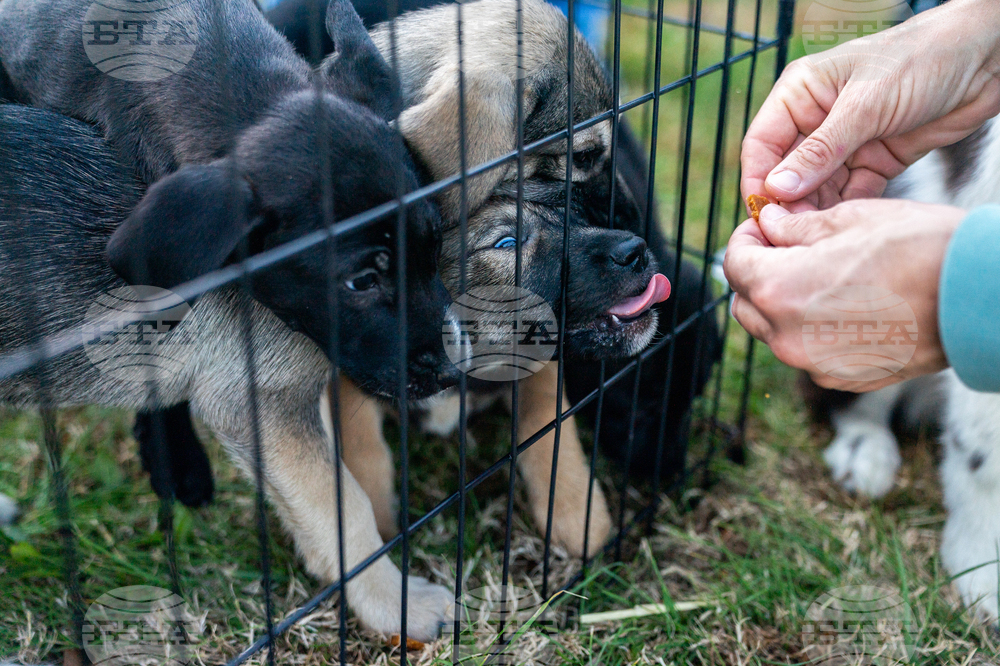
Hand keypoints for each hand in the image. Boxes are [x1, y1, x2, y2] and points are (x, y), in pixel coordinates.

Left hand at [724, 200, 964, 391]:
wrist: (977, 298)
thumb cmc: (919, 249)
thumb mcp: (851, 219)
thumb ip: (796, 227)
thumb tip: (769, 223)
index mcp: (780, 289)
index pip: (734, 263)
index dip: (746, 238)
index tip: (763, 228)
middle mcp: (787, 335)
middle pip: (746, 302)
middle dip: (758, 274)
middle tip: (785, 250)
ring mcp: (813, 363)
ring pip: (773, 332)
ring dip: (781, 305)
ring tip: (820, 277)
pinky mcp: (840, 379)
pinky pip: (806, 352)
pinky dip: (810, 330)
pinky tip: (845, 306)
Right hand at [741, 0, 999, 211]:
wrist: (986, 58)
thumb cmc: (923, 58)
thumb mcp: (866, 105)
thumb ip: (821, 151)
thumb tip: (777, 187)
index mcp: (801, 93)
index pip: (762, 143)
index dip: (758, 179)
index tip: (762, 213)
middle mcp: (818, 119)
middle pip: (786, 171)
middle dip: (789, 201)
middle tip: (792, 232)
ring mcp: (847, 142)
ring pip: (817, 187)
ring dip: (816, 210)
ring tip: (818, 234)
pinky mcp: (875, 160)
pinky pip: (850, 193)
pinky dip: (846, 210)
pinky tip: (844, 226)